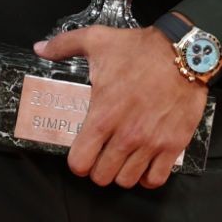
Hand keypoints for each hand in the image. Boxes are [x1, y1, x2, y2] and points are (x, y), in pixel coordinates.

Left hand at [34, 26, 207, 190]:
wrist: (182, 53)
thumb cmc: (137, 48)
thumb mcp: (95, 40)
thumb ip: (62, 46)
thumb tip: (38, 49)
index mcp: (103, 115)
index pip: (80, 161)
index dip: (77, 162)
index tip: (80, 153)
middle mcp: (126, 135)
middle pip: (102, 176)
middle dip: (97, 169)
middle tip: (100, 156)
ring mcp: (151, 143)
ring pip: (128, 181)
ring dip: (121, 173)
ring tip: (120, 160)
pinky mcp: (174, 145)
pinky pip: (156, 179)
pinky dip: (147, 177)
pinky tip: (143, 165)